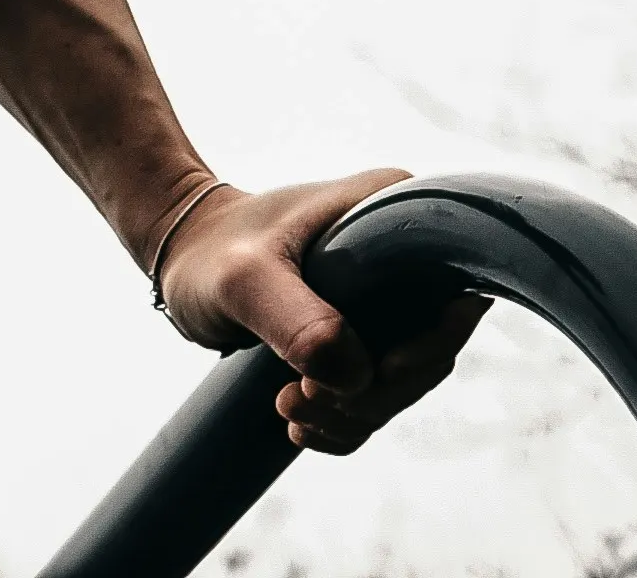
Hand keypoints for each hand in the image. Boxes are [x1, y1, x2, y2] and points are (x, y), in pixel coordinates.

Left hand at [153, 171, 488, 454]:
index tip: (379, 371)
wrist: (180, 255)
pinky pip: (375, 396)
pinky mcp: (362, 334)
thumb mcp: (245, 280)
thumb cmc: (210, 251)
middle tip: (303, 396)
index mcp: (396, 211)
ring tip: (289, 406)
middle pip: (431, 350)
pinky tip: (300, 424)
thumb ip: (297, 321)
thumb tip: (359, 377)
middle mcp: (403, 254)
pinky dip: (346, 423)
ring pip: (402, 382)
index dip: (432, 344)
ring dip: (353, 414)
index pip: (456, 290)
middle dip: (376, 393)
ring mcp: (385, 299)